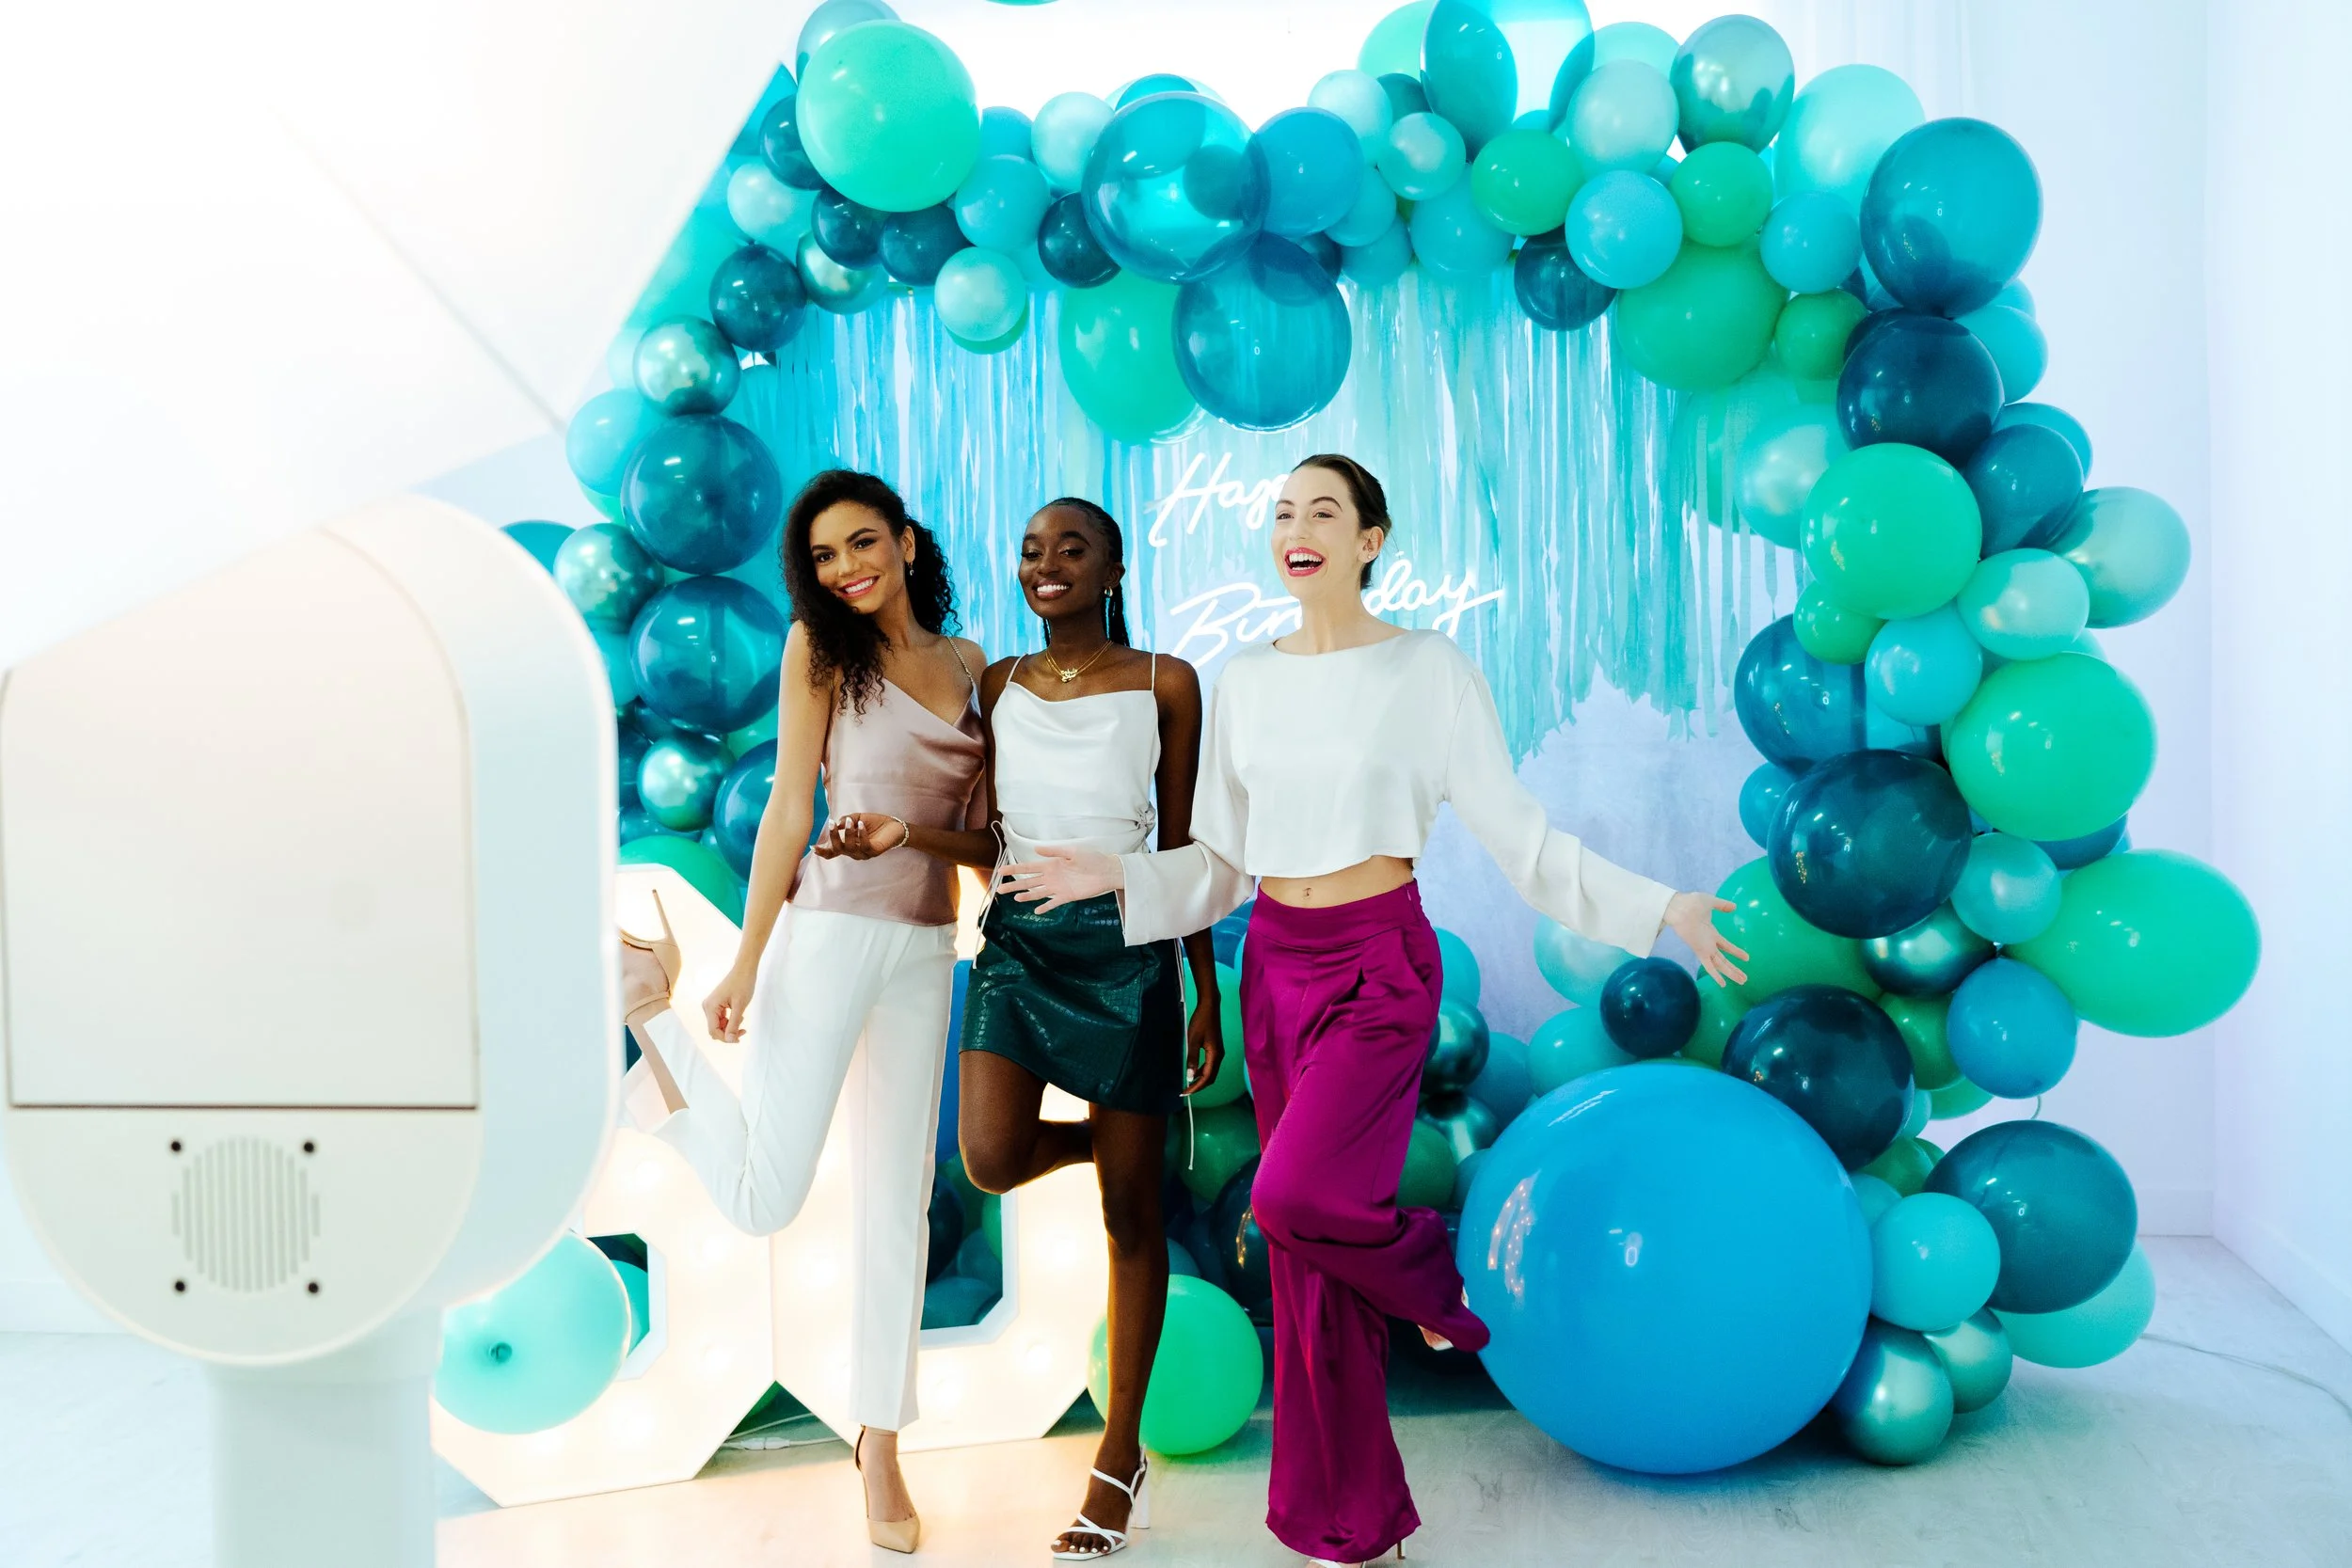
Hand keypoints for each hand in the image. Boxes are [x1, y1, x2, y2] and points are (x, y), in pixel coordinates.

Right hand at [703, 963, 756, 1042]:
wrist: (744, 969)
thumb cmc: (743, 984)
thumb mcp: (740, 1006)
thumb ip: (734, 1024)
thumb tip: (730, 1040)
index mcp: (710, 1007)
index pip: (714, 1031)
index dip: (726, 1038)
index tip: (739, 1038)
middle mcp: (707, 1006)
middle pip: (715, 1029)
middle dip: (728, 1033)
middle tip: (743, 1031)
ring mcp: (711, 1005)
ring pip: (718, 1025)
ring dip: (729, 1027)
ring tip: (742, 1020)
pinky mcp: (716, 1004)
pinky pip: (720, 1019)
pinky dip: (729, 1021)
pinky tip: (739, 1016)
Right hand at [815, 811, 906, 860]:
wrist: (895, 826)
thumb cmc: (875, 823)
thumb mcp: (857, 817)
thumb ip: (846, 820)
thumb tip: (836, 823)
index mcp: (848, 845)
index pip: (833, 851)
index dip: (823, 851)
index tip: (812, 847)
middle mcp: (854, 852)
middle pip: (838, 849)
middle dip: (833, 837)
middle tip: (832, 824)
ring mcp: (864, 854)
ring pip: (851, 848)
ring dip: (848, 834)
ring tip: (851, 821)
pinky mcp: (874, 851)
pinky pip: (865, 846)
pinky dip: (861, 835)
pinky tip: (861, 825)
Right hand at [992, 845, 1122, 912]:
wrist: (1106, 871)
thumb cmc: (1092, 858)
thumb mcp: (1073, 851)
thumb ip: (1054, 852)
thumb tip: (1036, 850)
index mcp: (1051, 864)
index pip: (1028, 867)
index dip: (1014, 869)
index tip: (1000, 872)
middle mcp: (1051, 877)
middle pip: (1029, 881)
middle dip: (1014, 885)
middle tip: (999, 890)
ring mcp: (1058, 887)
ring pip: (1038, 893)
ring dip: (1026, 895)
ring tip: (1015, 898)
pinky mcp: (1067, 896)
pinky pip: (1053, 903)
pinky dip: (1044, 907)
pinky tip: (1036, 911)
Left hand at [1182, 992, 1224, 1095]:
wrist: (1210, 1007)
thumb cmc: (1200, 1022)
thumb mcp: (1193, 1040)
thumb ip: (1192, 1059)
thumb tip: (1190, 1076)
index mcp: (1215, 1055)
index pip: (1207, 1077)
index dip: (1196, 1087)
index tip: (1186, 1092)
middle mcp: (1219, 1056)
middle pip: (1211, 1077)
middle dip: (1199, 1086)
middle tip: (1186, 1091)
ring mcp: (1219, 1052)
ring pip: (1211, 1072)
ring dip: (1200, 1079)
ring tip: (1188, 1083)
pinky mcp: (1216, 1049)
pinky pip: (1210, 1065)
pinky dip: (1202, 1071)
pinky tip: (1194, 1070)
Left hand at [1665, 891, 1748, 987]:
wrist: (1680, 907)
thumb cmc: (1691, 903)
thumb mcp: (1710, 902)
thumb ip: (1722, 905)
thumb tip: (1734, 907)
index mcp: (1711, 933)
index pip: (1726, 946)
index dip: (1735, 952)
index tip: (1746, 958)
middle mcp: (1708, 943)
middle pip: (1723, 960)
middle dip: (1734, 969)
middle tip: (1745, 978)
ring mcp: (1705, 948)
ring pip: (1720, 965)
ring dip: (1731, 973)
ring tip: (1743, 982)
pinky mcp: (1700, 951)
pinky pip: (1709, 966)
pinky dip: (1716, 975)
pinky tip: (1723, 984)